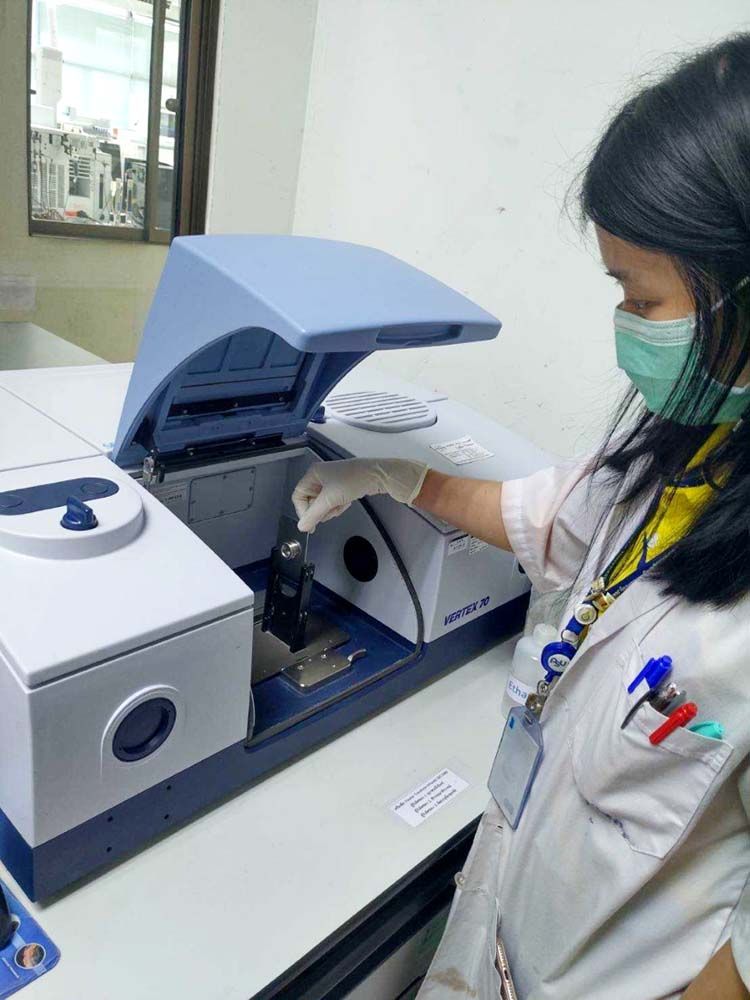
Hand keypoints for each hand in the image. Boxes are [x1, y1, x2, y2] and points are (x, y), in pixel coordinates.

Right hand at [292, 458, 428, 532]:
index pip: (298, 496)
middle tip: (330, 511)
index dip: (302, 511)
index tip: (310, 523)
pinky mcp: (341, 487)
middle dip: (321, 510)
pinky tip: (347, 502)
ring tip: (341, 504)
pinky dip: (339, 506)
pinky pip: (334, 502)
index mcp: (313, 474)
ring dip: (331, 508)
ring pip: (323, 504)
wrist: (377, 476)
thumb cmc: (354, 479)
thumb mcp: (330, 499)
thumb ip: (313, 514)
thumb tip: (302, 526)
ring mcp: (331, 482)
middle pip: (311, 501)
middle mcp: (321, 476)